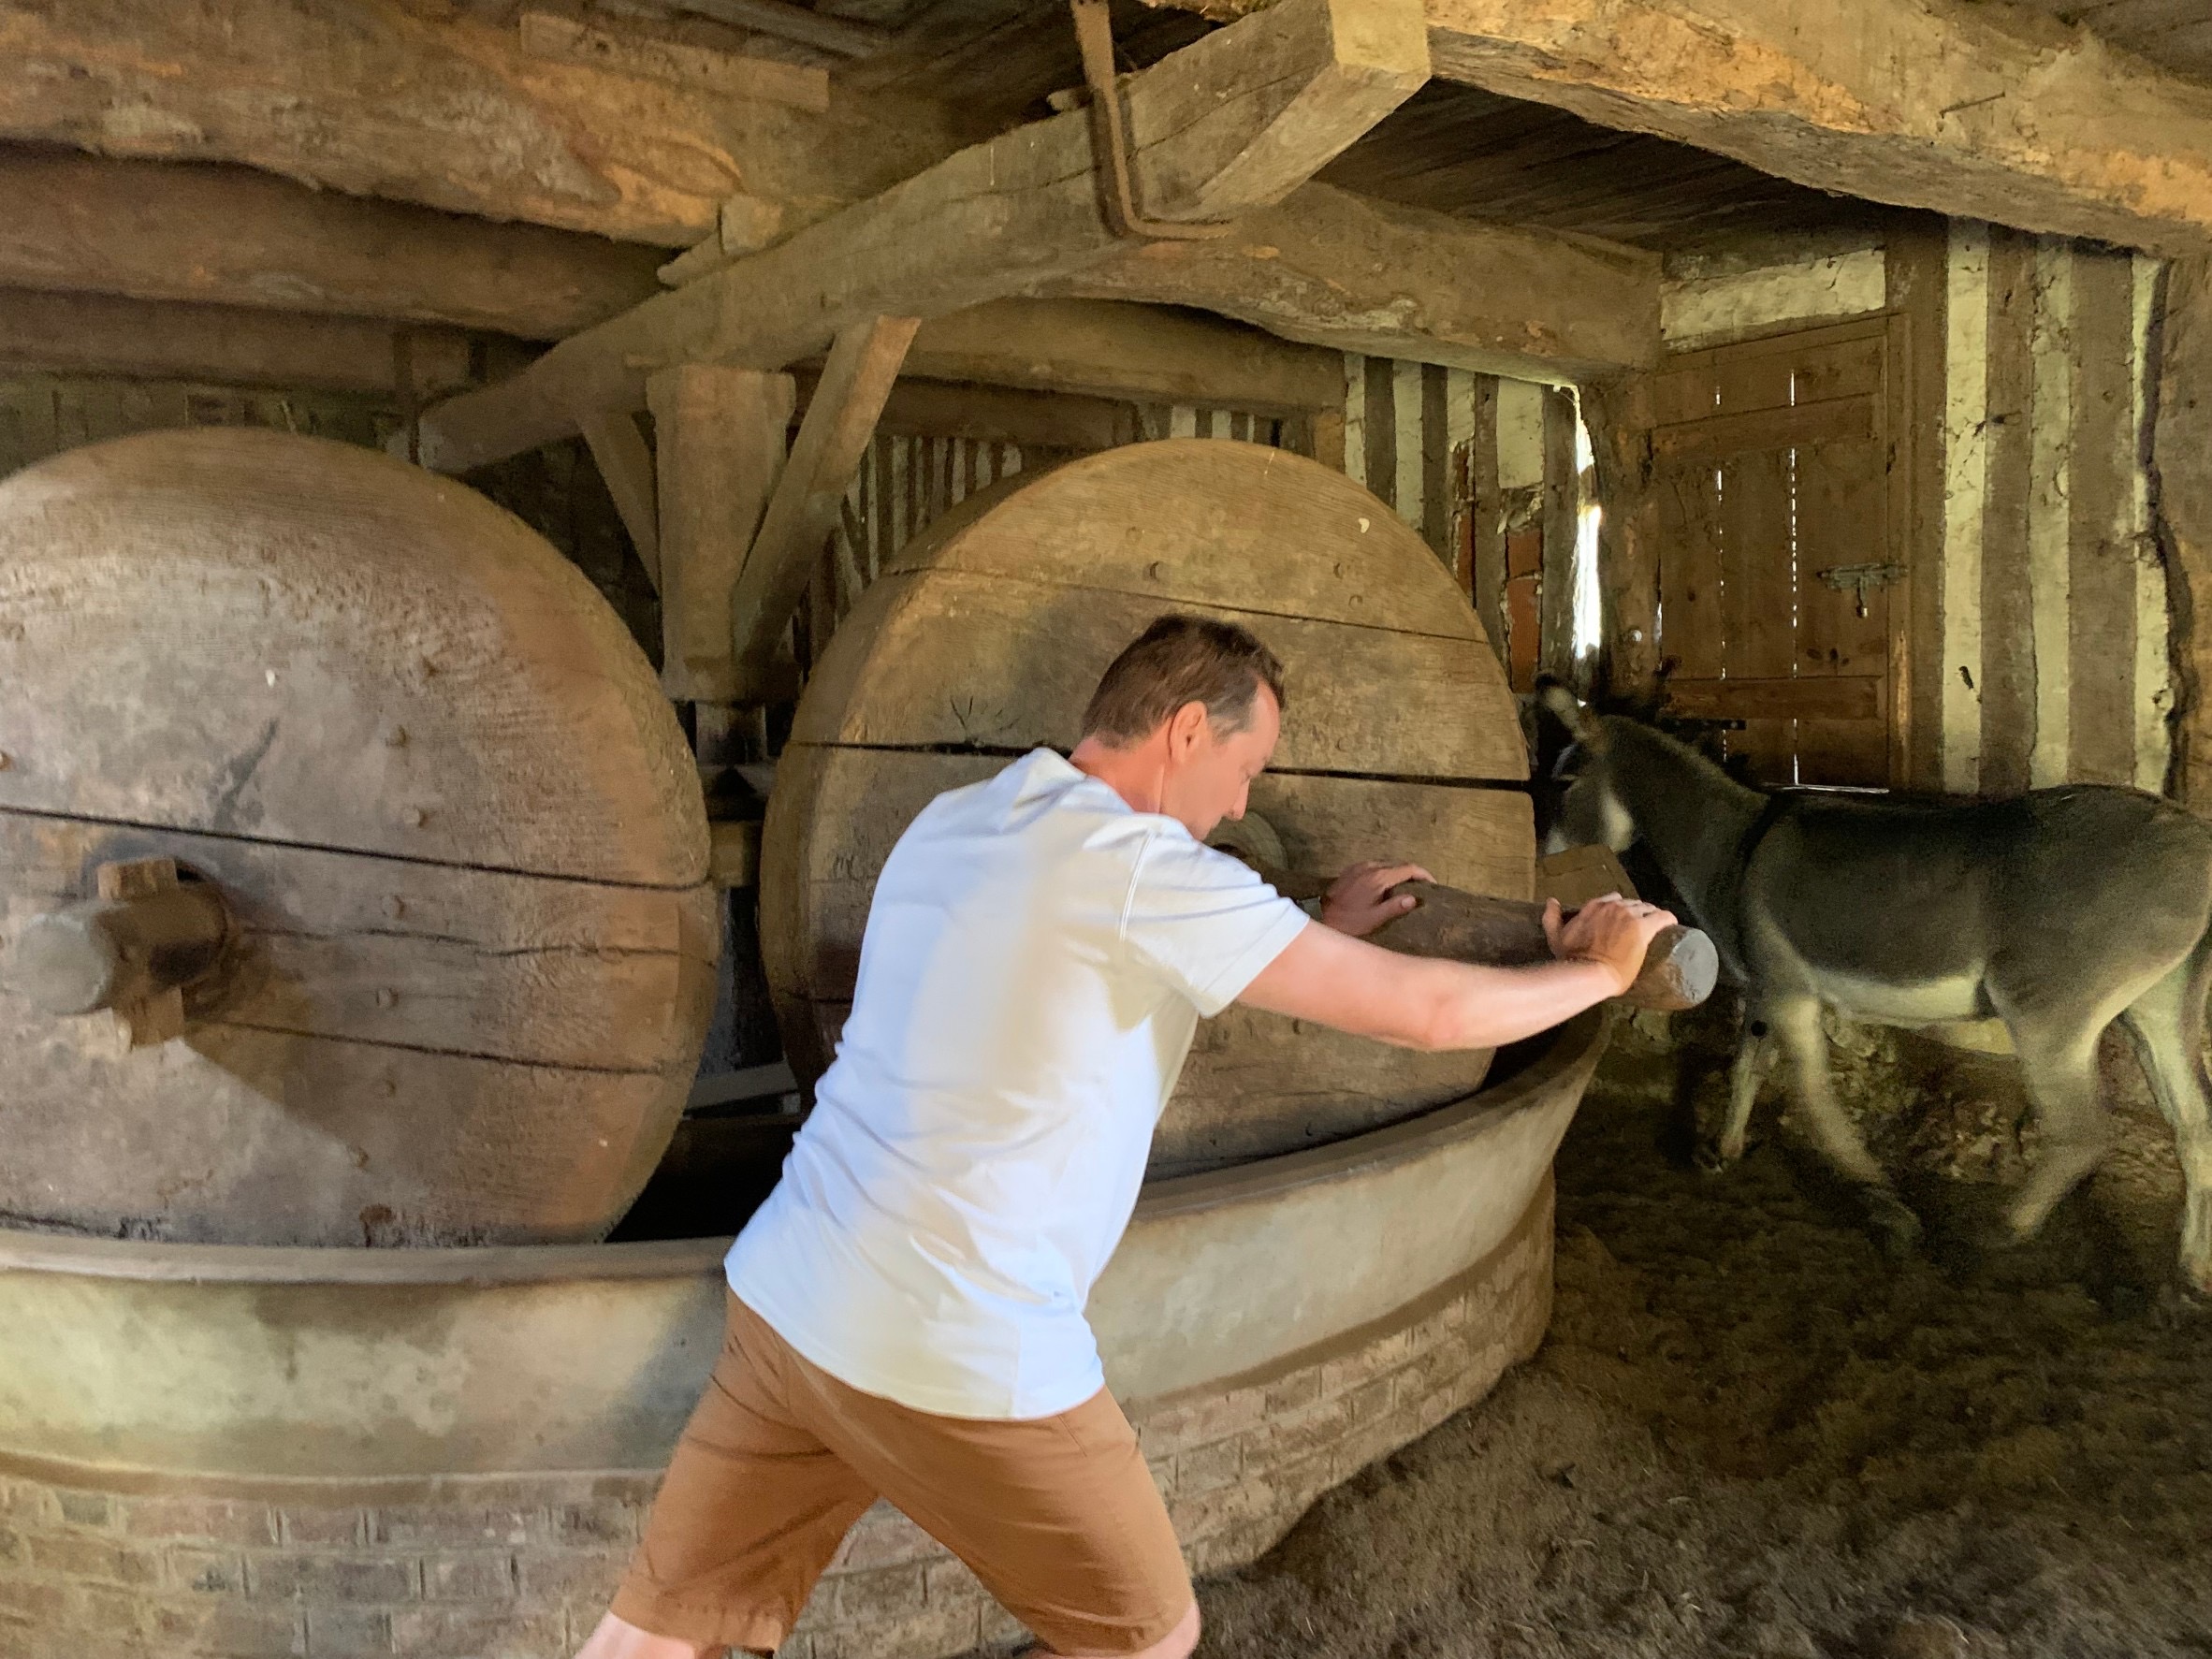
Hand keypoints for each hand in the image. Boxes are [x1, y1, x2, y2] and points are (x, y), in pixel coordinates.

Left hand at [1320, 860, 1432, 937]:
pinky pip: (1375, 867)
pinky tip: (1386, 886)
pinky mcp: (1352, 869)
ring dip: (1399, 873)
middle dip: (1413, 874)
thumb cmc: (1349, 920)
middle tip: (1422, 887)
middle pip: (1399, 864)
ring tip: (1406, 887)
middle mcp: (1371, 867)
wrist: (1321, 914)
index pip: (1409, 868)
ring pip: (1387, 864)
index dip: (1424, 875)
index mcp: (1379, 877)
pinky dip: (1385, 873)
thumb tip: (1413, 899)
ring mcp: (1360, 866)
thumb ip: (1395, 907)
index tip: (1432, 885)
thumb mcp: (1374, 918)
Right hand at [1542, 891, 1676, 995]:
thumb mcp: (1556, 936)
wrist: (1589, 973)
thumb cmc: (1571, 958)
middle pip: (1632, 903)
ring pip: (1647, 908)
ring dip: (1652, 915)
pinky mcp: (1644, 929)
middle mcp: (1613, 907)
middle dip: (1637, 912)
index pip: (1613, 900)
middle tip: (1640, 926)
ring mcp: (1629, 917)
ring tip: (1655, 927)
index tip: (1623, 920)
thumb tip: (1551, 901)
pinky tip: (1672, 925)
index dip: (1620, 909)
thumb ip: (1551, 917)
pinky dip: (1668, 919)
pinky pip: (1662, 918)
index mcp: (1594, 907)